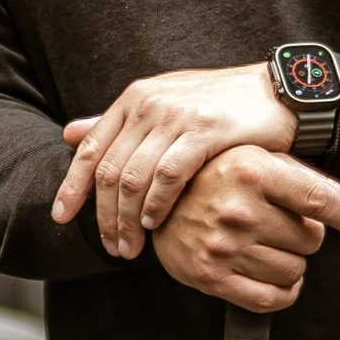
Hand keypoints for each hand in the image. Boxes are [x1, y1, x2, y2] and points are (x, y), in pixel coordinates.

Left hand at [53, 62, 297, 255]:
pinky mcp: (204, 131)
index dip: (71, 187)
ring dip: (127, 220)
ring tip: (131, 248)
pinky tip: (154, 224)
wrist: (278, 92)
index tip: (61, 218)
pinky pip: (168, 176)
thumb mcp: (163, 105)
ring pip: (133, 178)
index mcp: (134, 99)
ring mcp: (175, 117)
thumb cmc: (220, 105)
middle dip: (104, 216)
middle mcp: (149, 105)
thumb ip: (118, 124)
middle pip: (109, 171)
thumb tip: (70, 134)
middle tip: (111, 247)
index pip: (90, 149)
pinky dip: (157, 205)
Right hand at [151, 144, 339, 313]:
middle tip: (278, 224)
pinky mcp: (209, 275)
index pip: (318, 199)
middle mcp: (237, 208)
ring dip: (291, 263)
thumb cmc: (220, 178)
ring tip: (265, 245)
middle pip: (311, 239)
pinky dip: (283, 292)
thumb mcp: (267, 167)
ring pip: (294, 270)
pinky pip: (269, 298)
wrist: (155, 200)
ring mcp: (221, 245)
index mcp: (253, 171)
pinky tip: (277, 278)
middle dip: (305, 235)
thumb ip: (319, 187)